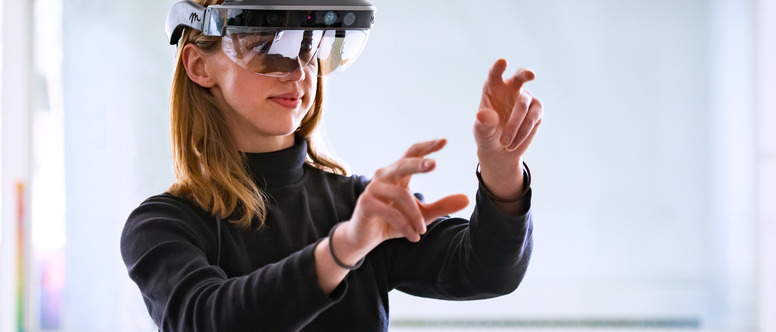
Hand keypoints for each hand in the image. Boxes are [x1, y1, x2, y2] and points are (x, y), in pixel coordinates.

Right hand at [343, 139, 469, 250]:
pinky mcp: (366, 204)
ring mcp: (373, 189)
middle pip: (403, 164)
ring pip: (401, 195)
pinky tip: (414, 236)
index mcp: (397, 174)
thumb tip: (467, 198)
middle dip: (418, 164)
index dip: (427, 147)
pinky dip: (405, 225)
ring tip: (423, 230)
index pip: (412, 154)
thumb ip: (442, 205)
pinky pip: (390, 212)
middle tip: (434, 164)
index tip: (444, 141)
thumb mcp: (421, 214)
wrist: (364, 238)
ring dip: (416, 215)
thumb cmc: (392, 221)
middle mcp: (384, 176)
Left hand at [474, 59, 542, 199]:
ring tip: (504, 143)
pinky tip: (513, 144)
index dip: (498, 67)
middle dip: (525, 74)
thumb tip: (483, 115)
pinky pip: (532, 118)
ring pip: (524, 105)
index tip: (502, 62)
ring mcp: (526, 99)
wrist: (499, 151)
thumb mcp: (481, 131)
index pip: (495, 74)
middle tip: (531, 75)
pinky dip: (522, 132)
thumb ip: (483, 123)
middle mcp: (512, 89)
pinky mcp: (537, 111)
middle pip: (520, 76)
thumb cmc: (487, 135)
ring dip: (515, 125)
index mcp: (493, 87)